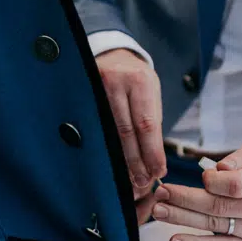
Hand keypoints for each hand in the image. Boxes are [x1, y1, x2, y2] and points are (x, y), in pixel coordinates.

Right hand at [94, 49, 166, 198]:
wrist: (113, 56)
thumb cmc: (136, 80)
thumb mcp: (150, 93)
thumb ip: (151, 123)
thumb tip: (154, 162)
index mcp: (140, 81)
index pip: (147, 124)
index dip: (152, 152)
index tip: (158, 172)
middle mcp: (116, 82)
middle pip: (126, 131)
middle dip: (136, 161)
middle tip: (142, 183)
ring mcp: (96, 88)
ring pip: (109, 133)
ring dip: (121, 160)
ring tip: (129, 180)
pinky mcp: (83, 95)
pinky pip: (95, 129)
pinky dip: (105, 149)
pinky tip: (111, 164)